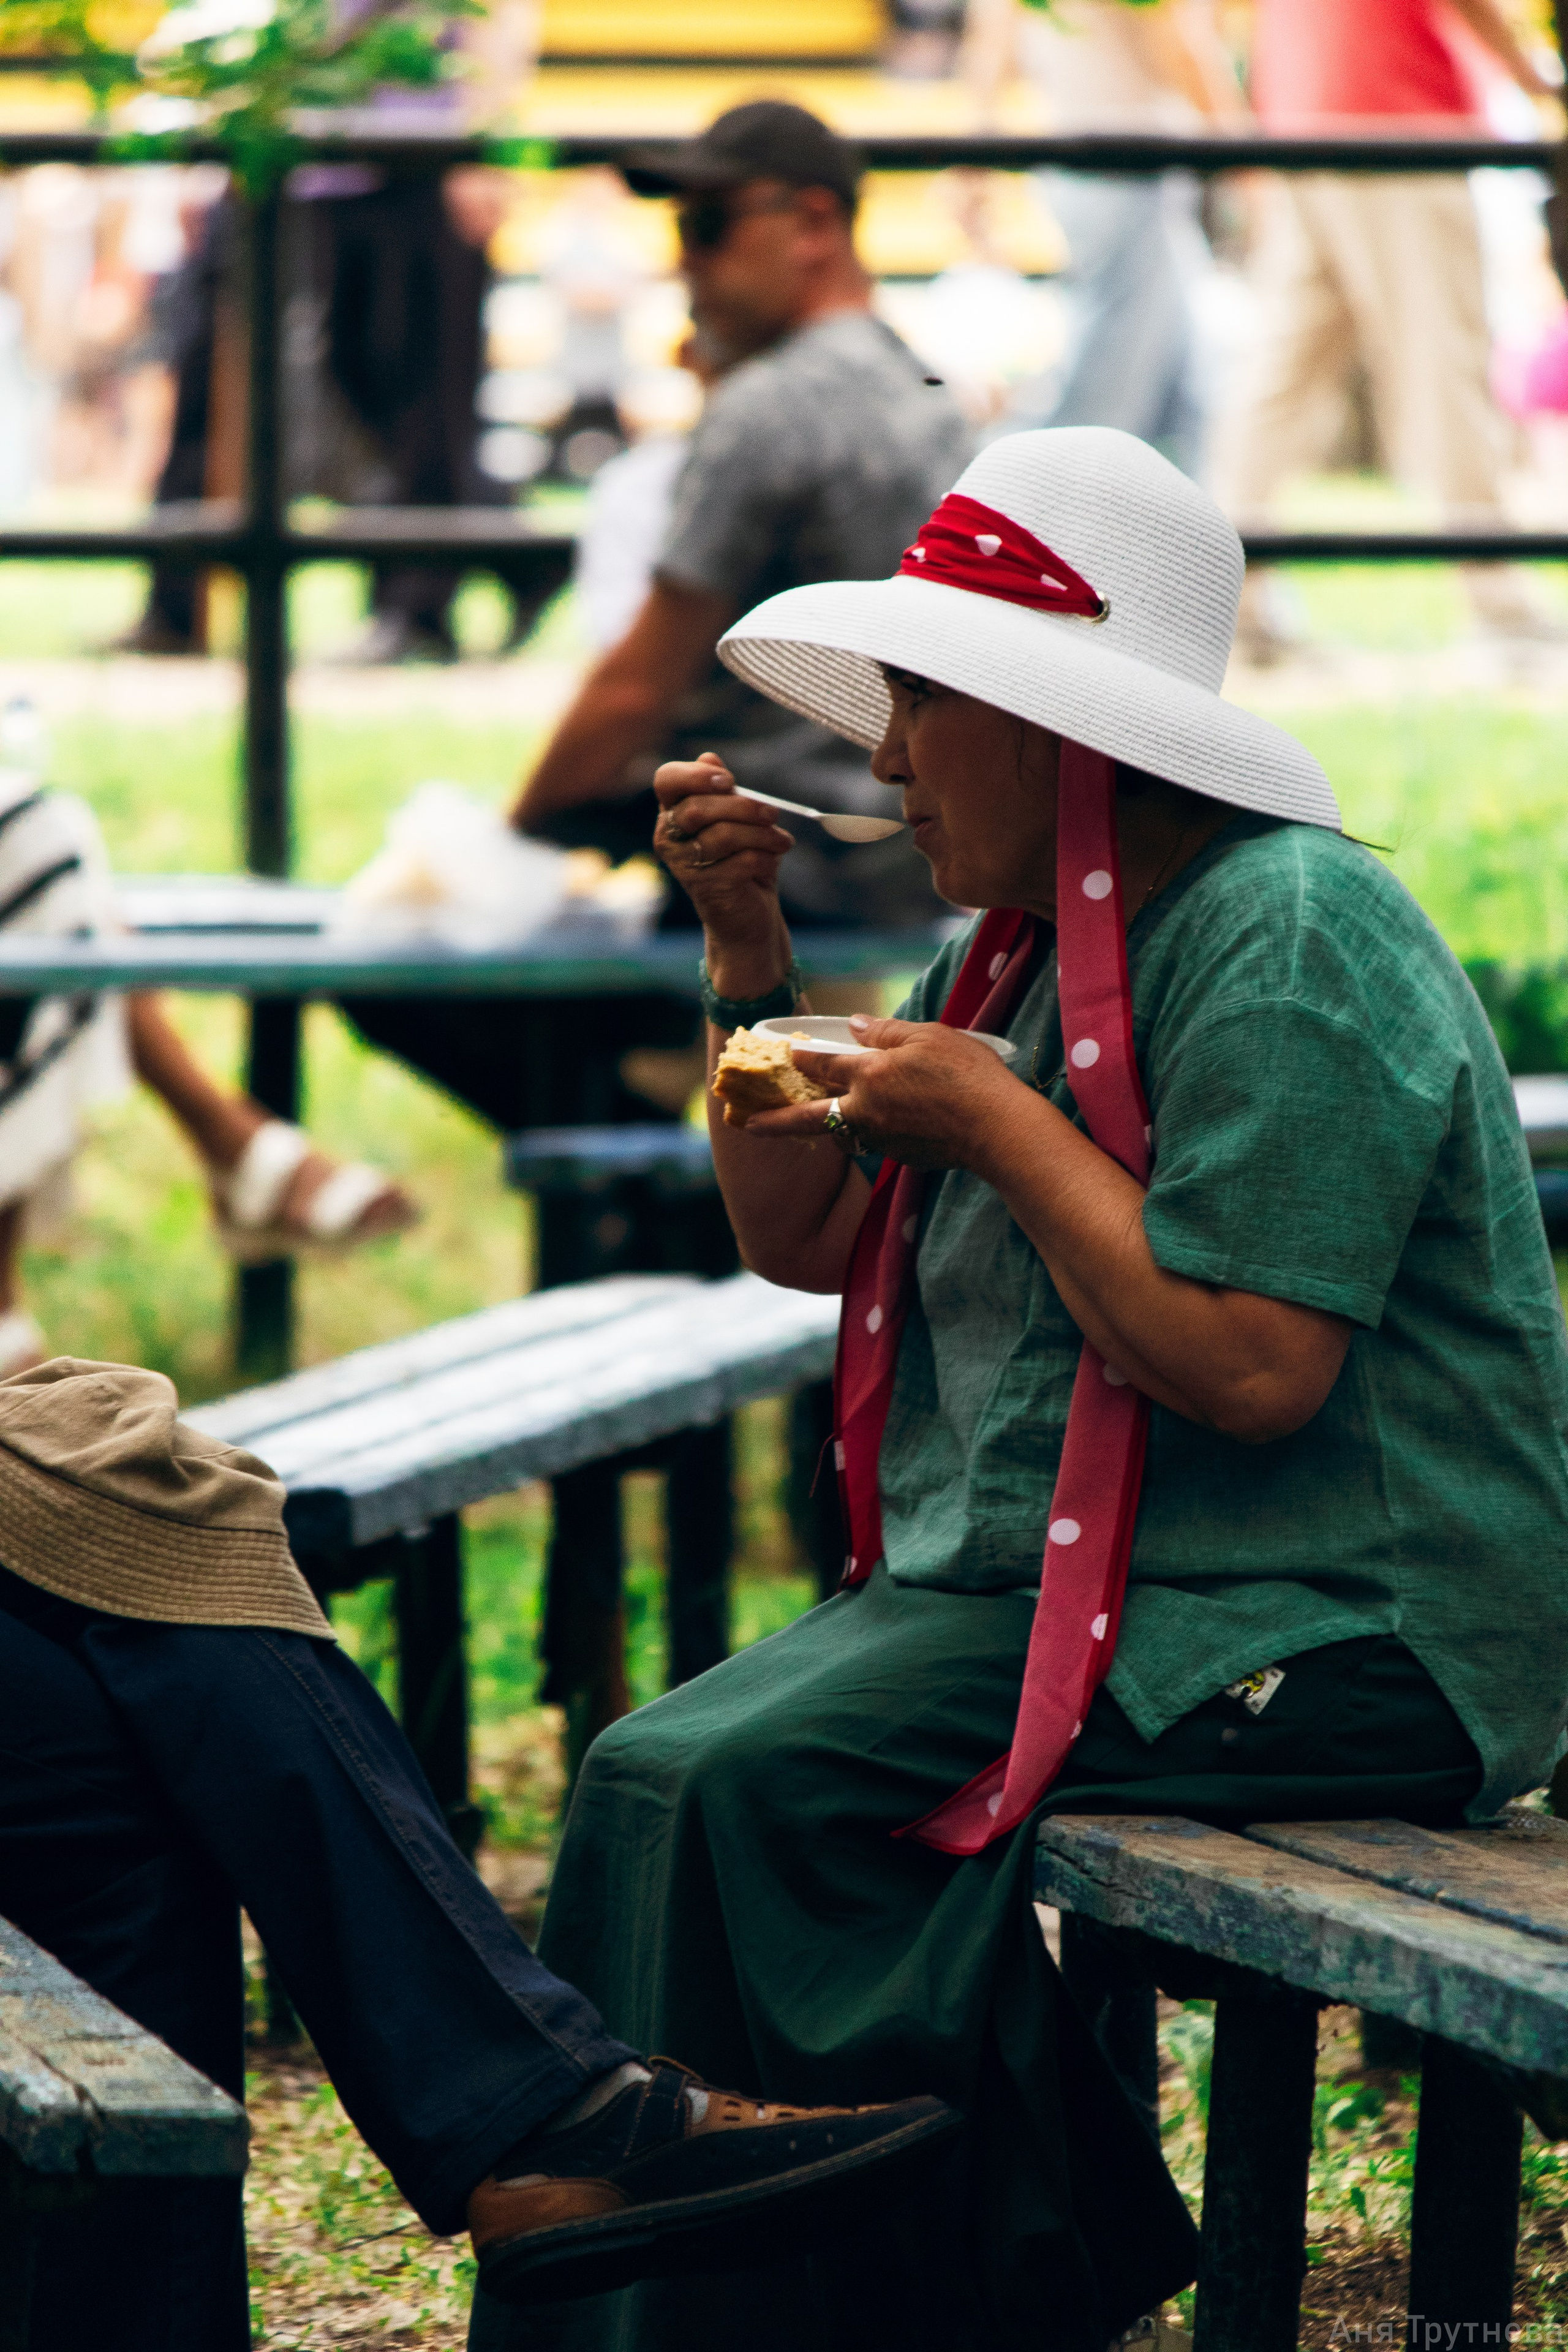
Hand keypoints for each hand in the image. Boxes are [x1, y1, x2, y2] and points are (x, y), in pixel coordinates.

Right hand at [654, 752, 795, 991]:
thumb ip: (724, 791)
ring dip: (760, 834)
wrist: (747, 915)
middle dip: (742, 807)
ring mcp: (684, 865)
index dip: (696, 775)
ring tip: (782, 840)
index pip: (666, 780)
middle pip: (697, 809)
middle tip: (772, 814)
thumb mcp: (736, 820)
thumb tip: (710, 758)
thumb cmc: (741, 860)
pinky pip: (739, 863)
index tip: (729, 780)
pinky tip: (774, 859)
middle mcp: (669, 837)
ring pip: (722, 836)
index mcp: (673, 812)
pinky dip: (764, 858)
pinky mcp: (706, 888)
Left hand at [745, 1016, 1029, 1171]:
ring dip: (831, 1124)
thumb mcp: (928, 1037)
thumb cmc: (967, 1075)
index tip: (785, 1053)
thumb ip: (886, 1032)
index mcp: (869, 1075)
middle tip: (748, 1126)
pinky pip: (876, 1141)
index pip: (822, 1064)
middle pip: (811, 1116)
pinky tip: (886, 1120)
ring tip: (822, 1116)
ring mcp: (883, 1139)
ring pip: (845, 1131)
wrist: (998, 1129)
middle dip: (775, 1122)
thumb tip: (855, 1025)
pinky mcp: (902, 1157)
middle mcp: (866, 1111)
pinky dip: (871, 1130)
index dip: (802, 1056)